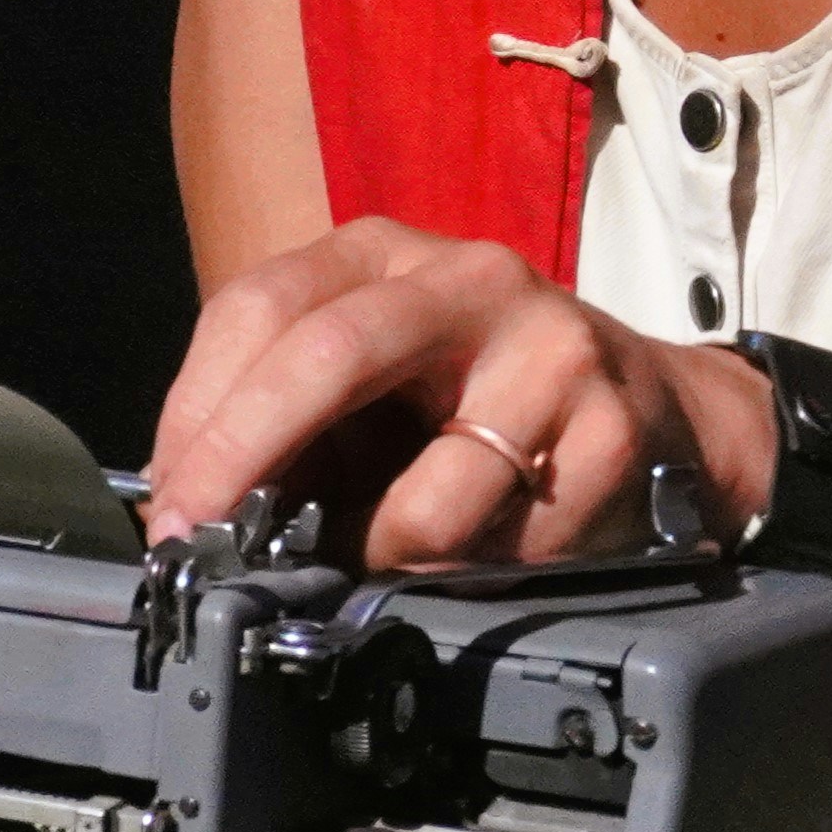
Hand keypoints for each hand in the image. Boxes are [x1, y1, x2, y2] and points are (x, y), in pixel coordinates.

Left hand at [145, 217, 778, 568]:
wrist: (661, 414)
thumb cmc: (481, 404)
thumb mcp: (375, 386)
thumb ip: (291, 425)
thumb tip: (191, 511)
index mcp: (386, 254)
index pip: (261, 303)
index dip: (196, 411)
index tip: (170, 498)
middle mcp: (468, 279)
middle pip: (325, 353)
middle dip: (240, 460)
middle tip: (199, 542)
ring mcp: (549, 349)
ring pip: (418, 500)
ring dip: (373, 558)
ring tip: (382, 556)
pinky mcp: (609, 432)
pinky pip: (498, 550)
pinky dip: (462, 577)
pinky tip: (482, 551)